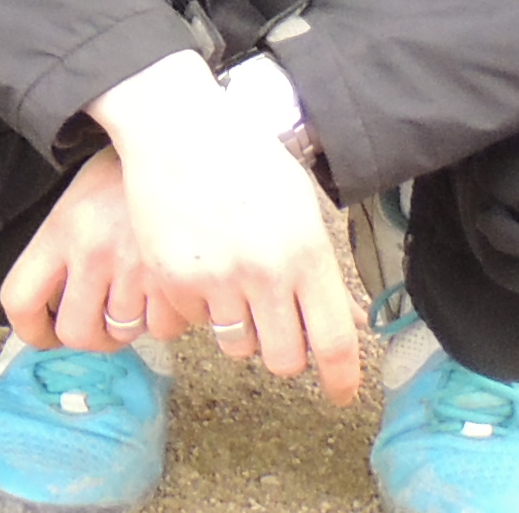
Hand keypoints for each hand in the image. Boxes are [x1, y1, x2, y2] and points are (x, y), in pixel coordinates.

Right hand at [8, 58, 360, 398]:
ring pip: (237, 346)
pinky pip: (192, 322)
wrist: (175, 126)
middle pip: (285, 359)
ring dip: (238, 330)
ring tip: (230, 291)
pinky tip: (196, 267)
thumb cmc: (243, 157)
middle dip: (284, 354)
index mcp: (306, 252)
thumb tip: (345, 317)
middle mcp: (265, 272)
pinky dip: (197, 307)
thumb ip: (317, 264)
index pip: (334, 340)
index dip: (342, 378)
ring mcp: (216, 277)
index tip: (341, 393)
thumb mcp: (299, 205)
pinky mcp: (173, 278)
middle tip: (275, 332)